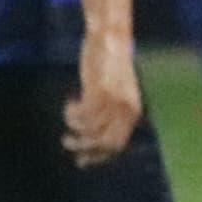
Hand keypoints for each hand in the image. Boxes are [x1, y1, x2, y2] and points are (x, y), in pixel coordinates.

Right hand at [63, 26, 143, 164]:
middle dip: (85, 149)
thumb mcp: (119, 92)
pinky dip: (71, 113)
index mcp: (134, 111)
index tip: (82, 161)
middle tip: (68, 142)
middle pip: (106, 144)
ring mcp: (114, 102)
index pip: (118, 145)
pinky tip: (70, 101)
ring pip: (90, 132)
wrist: (111, 39)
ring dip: (74, 130)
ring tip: (68, 117)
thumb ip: (113, 111)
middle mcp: (127, 110)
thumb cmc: (112, 65)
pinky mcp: (99, 92)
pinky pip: (81, 116)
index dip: (99, 157)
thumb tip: (99, 133)